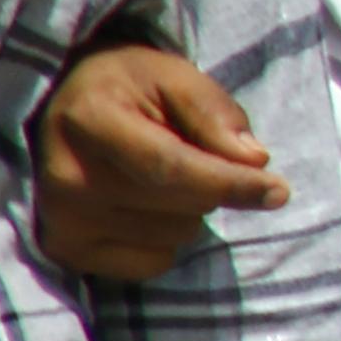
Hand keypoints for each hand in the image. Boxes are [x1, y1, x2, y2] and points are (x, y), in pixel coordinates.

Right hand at [37, 45, 282, 280]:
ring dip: (189, 211)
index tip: (279, 191)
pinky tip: (145, 207)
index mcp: (90, 121)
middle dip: (213, 184)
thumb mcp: (174, 76)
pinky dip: (166, 240)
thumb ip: (214, 114)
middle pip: (180, 205)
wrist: (65, 108)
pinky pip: (152, 264)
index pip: (171, 167)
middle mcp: (66, 179)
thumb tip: (253, 161)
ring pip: (175, 237)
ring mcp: (61, 221)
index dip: (229, 182)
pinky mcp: (65, 251)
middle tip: (195, 153)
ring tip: (159, 176)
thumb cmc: (128, 87)